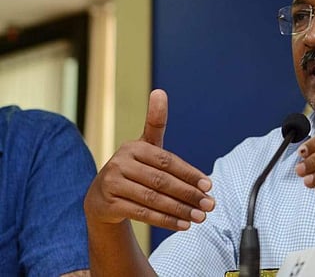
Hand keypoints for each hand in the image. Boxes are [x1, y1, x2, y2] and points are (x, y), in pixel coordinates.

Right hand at [84, 89, 214, 230]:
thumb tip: (160, 91)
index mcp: (133, 147)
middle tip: (210, 204)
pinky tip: (183, 225)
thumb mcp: (145, 146)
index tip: (209, 185)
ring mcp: (112, 185)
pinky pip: (142, 214)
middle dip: (189, 194)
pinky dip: (165, 221)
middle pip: (161, 181)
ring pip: (153, 199)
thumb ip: (155, 123)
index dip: (189, 174)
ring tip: (200, 217)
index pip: (167, 161)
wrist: (102, 198)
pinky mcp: (108, 205)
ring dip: (180, 210)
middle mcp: (120, 164)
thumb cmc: (133, 168)